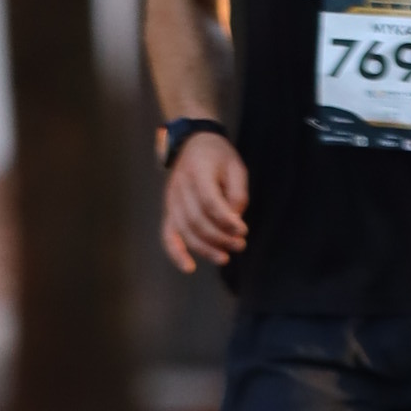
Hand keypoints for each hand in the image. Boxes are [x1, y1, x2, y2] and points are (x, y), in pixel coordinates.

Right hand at [162, 130, 248, 271]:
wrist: (193, 143)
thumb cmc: (218, 157)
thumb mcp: (236, 167)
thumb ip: (237, 194)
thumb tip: (235, 224)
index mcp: (198, 171)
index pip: (209, 201)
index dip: (226, 220)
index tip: (243, 230)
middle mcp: (180, 186)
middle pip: (197, 220)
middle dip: (220, 237)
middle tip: (240, 245)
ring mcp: (171, 200)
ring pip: (185, 231)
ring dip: (205, 248)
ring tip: (225, 257)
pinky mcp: (168, 210)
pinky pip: (168, 235)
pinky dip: (176, 253)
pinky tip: (189, 267)